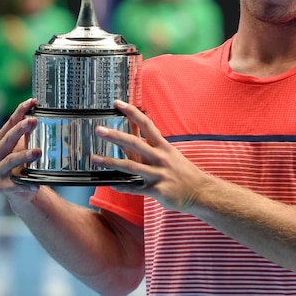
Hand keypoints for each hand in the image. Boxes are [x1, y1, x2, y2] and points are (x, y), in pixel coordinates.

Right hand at [0, 98, 40, 203]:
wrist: (22, 190)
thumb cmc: (24, 163)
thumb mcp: (28, 145)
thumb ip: (31, 132)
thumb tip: (47, 112)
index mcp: (2, 141)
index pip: (9, 124)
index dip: (19, 112)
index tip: (32, 102)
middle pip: (5, 140)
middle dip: (19, 130)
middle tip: (33, 121)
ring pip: (9, 161)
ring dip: (23, 155)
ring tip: (38, 152)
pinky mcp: (3, 186)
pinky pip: (13, 185)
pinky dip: (24, 184)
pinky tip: (35, 184)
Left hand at [93, 99, 210, 212]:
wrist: (200, 191)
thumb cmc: (182, 172)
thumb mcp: (169, 153)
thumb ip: (151, 142)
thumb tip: (136, 126)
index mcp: (163, 146)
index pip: (146, 125)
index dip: (131, 112)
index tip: (117, 103)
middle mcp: (160, 158)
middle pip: (135, 143)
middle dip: (115, 136)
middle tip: (99, 130)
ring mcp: (159, 174)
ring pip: (131, 167)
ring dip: (110, 162)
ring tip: (95, 158)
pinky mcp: (157, 190)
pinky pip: (135, 188)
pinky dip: (122, 186)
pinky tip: (112, 184)